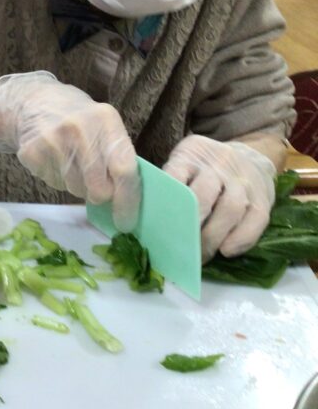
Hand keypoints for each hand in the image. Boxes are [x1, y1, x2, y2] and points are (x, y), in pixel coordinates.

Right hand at [0, 71, 139, 229]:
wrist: (33, 102)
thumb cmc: (78, 120)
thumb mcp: (103, 126)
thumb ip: (116, 156)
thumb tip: (126, 201)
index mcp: (106, 119)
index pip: (124, 169)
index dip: (127, 201)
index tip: (126, 222)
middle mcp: (80, 127)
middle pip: (99, 187)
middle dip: (99, 195)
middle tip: (95, 188)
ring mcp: (52, 139)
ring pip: (75, 188)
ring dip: (77, 185)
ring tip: (71, 163)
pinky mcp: (31, 151)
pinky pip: (53, 183)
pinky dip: (56, 179)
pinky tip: (54, 159)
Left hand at [162, 135, 275, 260]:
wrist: (248, 152)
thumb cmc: (204, 167)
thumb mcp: (183, 162)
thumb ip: (169, 183)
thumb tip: (146, 217)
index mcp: (190, 156)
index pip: (175, 175)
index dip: (168, 201)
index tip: (158, 226)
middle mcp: (218, 165)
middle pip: (204, 195)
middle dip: (191, 224)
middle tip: (179, 248)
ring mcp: (242, 181)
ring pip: (231, 207)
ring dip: (214, 235)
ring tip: (200, 256)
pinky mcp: (263, 197)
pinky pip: (257, 219)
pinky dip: (242, 238)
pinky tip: (227, 251)